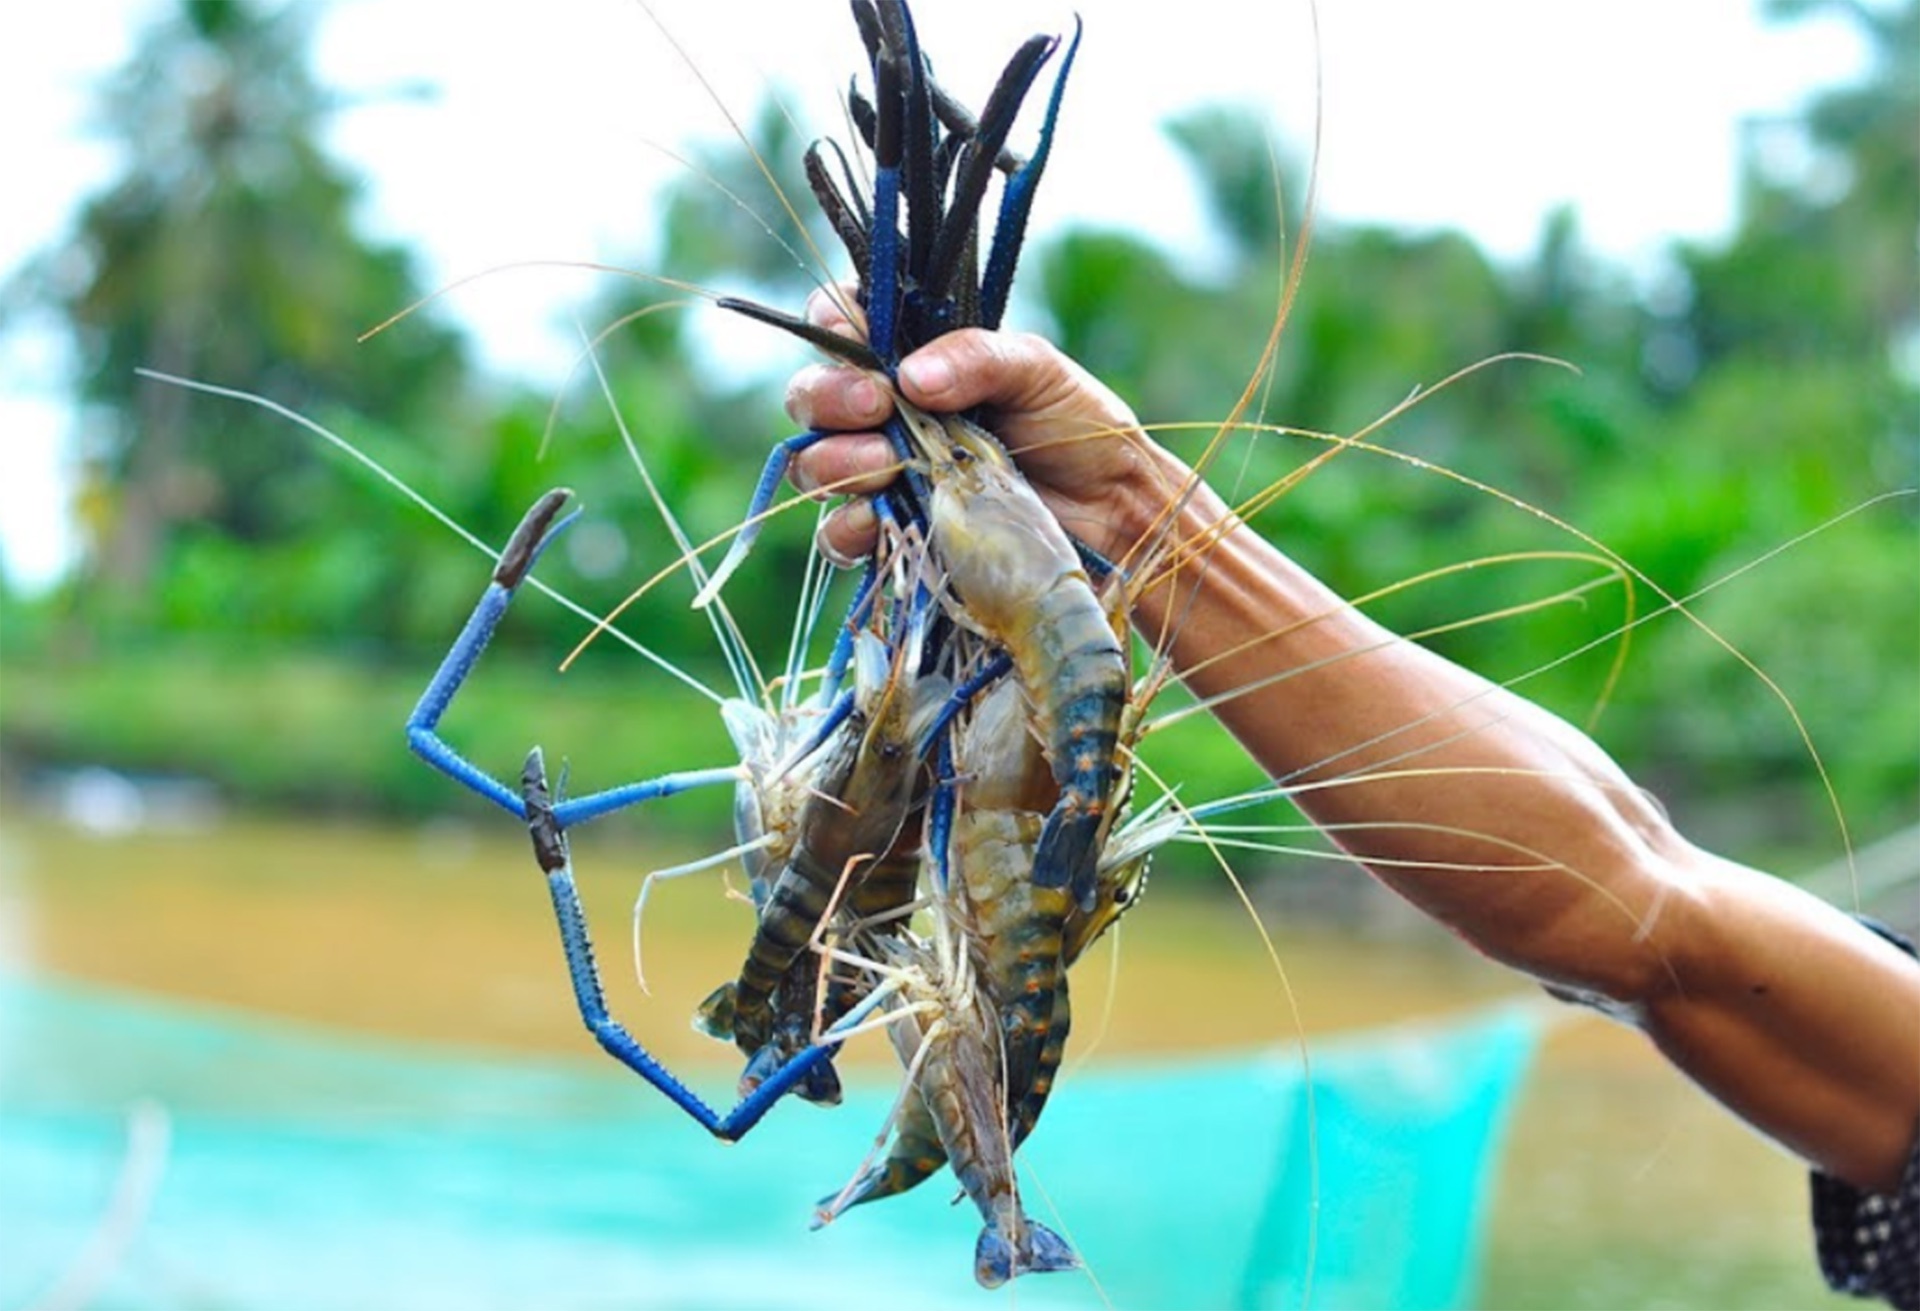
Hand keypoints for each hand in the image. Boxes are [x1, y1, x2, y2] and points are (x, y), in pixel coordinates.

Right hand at [783, 288, 1177, 565]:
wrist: (1111, 510)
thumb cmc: (1077, 427)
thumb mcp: (1037, 369)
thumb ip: (976, 356)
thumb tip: (911, 376)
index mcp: (914, 359)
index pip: (842, 326)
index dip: (832, 326)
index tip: (853, 337)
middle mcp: (887, 414)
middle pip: (813, 398)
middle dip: (831, 398)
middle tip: (877, 406)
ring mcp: (886, 475)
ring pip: (816, 464)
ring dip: (835, 460)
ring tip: (885, 462)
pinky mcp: (897, 532)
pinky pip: (841, 534)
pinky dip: (847, 527)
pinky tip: (874, 519)